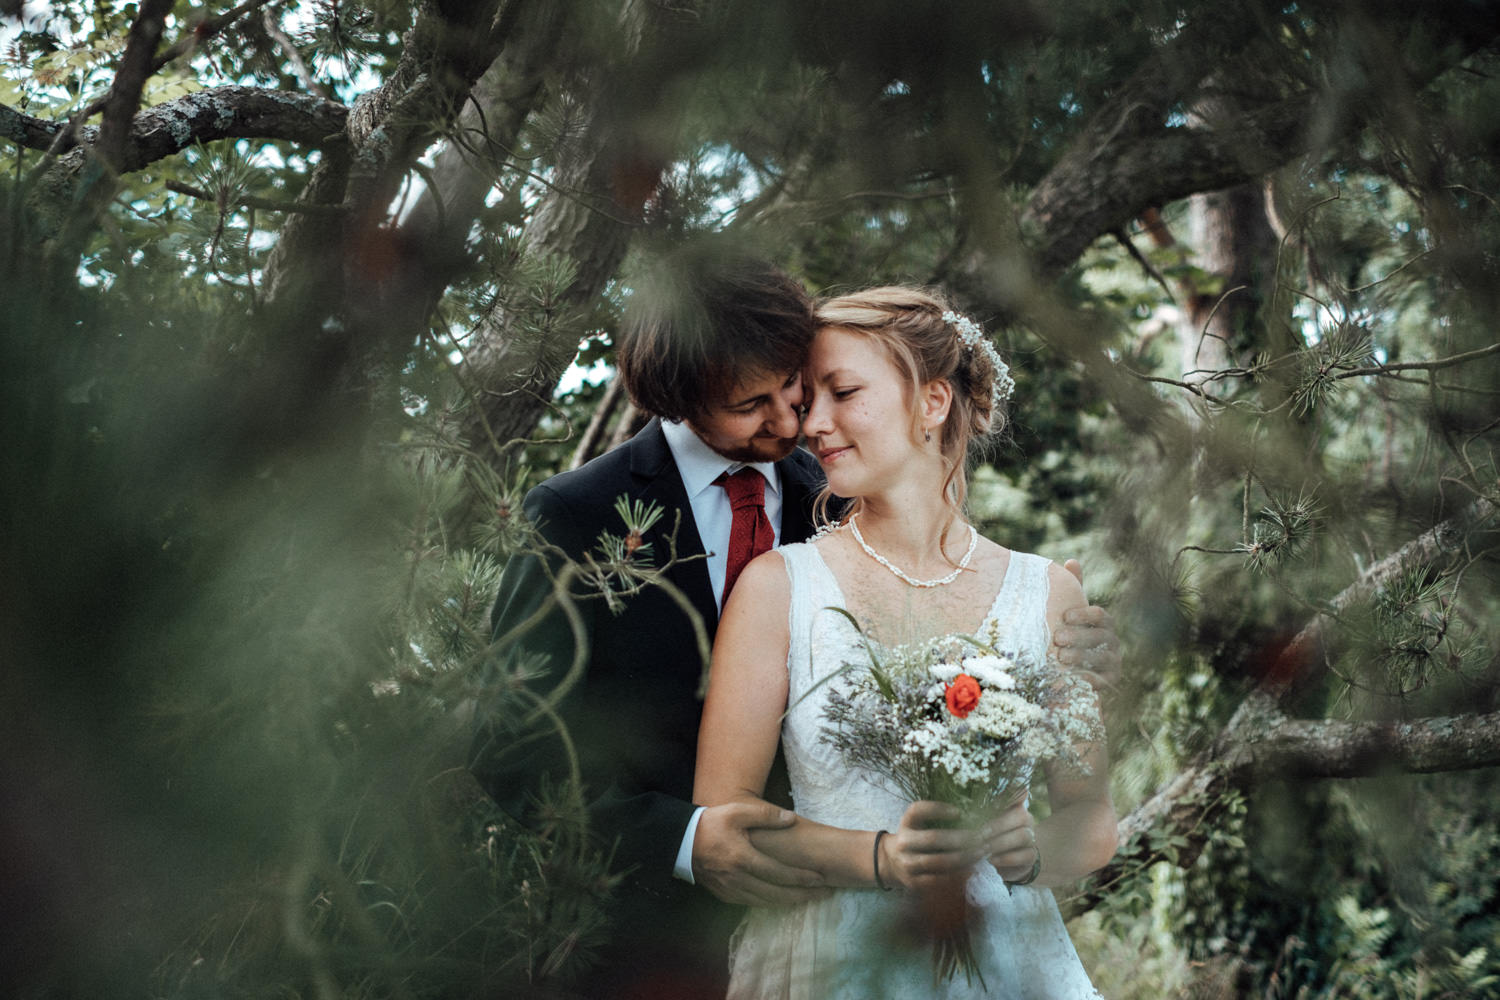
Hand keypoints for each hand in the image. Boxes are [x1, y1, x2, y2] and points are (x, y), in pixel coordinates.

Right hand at [692, 801, 827, 906]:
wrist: (679, 841)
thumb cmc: (710, 823)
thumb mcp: (737, 811)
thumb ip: (766, 814)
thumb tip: (792, 819)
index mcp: (743, 858)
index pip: (780, 873)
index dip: (802, 878)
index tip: (821, 878)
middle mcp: (738, 879)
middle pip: (777, 894)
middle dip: (802, 895)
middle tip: (824, 894)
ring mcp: (729, 889)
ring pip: (765, 902)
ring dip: (788, 902)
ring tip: (807, 899)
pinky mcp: (723, 894)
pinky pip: (751, 903)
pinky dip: (769, 903)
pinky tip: (779, 900)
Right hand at [877, 801, 987, 891]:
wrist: (893, 862)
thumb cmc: (918, 838)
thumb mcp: (920, 824)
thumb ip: (939, 818)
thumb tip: (972, 815)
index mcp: (906, 823)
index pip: (918, 810)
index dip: (938, 809)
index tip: (959, 812)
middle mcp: (903, 842)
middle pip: (933, 838)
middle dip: (961, 837)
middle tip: (981, 836)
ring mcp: (907, 864)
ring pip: (940, 861)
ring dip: (964, 857)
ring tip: (982, 852)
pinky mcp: (914, 882)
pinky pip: (940, 879)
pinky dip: (958, 873)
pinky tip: (972, 867)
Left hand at [980, 798, 1038, 880]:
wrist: (1002, 859)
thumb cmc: (988, 836)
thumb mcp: (981, 823)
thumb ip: (977, 813)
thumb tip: (961, 809)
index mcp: (1014, 805)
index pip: (1018, 793)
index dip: (1012, 793)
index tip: (996, 802)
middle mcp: (1026, 819)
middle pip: (1020, 815)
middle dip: (998, 825)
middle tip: (979, 834)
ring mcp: (1031, 837)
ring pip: (1023, 835)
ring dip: (1000, 842)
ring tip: (983, 849)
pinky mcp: (1031, 855)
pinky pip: (1025, 855)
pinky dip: (1007, 858)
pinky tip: (992, 860)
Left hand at [1056, 559, 1120, 690]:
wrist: (1067, 670)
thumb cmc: (1068, 634)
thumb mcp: (1069, 614)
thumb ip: (1072, 591)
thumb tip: (1072, 561)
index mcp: (1103, 623)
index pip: (1100, 616)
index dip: (1084, 615)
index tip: (1064, 616)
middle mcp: (1112, 641)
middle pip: (1100, 637)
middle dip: (1079, 637)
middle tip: (1058, 638)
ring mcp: (1113, 662)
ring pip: (1101, 658)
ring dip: (1081, 657)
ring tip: (1061, 658)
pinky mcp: (1109, 681)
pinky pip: (1103, 681)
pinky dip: (1088, 679)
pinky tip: (1072, 678)